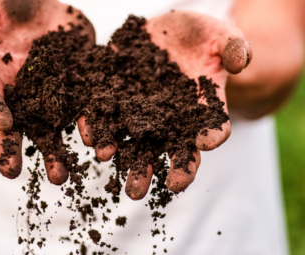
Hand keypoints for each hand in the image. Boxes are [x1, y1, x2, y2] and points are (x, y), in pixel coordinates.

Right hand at [0, 0, 94, 179]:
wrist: (41, 8)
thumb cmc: (7, 6)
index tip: (2, 123)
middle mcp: (26, 92)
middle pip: (22, 124)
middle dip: (20, 149)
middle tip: (16, 175)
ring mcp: (54, 90)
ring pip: (56, 125)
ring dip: (59, 150)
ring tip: (63, 177)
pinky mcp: (80, 80)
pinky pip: (86, 105)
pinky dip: (93, 122)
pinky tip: (100, 140)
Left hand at [77, 10, 251, 198]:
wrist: (169, 30)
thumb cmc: (202, 36)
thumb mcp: (223, 35)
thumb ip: (233, 48)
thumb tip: (240, 64)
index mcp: (199, 110)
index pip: (207, 132)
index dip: (206, 139)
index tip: (200, 151)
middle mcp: (168, 117)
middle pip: (160, 149)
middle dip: (147, 170)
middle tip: (136, 192)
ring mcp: (140, 107)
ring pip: (128, 137)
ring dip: (116, 151)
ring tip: (106, 158)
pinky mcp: (117, 91)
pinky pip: (104, 111)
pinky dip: (96, 123)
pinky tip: (89, 134)